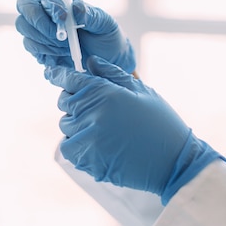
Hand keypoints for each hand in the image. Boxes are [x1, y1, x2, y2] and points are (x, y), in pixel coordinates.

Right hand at [15, 0, 135, 71]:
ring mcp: (38, 31)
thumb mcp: (105, 23)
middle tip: (61, 36)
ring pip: (26, 30)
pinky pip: (32, 49)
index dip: (50, 5)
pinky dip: (47, 52)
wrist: (107, 60)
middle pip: (25, 8)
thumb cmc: (106, 36)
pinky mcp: (39, 50)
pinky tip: (63, 55)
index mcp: (59, 0)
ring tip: (68, 47)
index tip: (63, 17)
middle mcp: (45, 12)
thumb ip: (91, 14)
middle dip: (40, 23)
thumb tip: (76, 8)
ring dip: (46, 40)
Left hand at [45, 56, 224, 203]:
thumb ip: (112, 74)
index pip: (70, 79)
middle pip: (65, 102)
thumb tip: (90, 62)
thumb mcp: (141, 91)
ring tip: (99, 128)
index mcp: (105, 93)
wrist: (174, 162)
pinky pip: (68, 148)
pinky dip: (76, 145)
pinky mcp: (88, 161)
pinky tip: (95, 144)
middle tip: (93, 106)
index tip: (51, 73)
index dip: (59, 74)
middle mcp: (93, 114)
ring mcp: (89, 139)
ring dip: (76, 125)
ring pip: (66, 126)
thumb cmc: (161, 123)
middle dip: (74, 100)